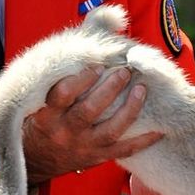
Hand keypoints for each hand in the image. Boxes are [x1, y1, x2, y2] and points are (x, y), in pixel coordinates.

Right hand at [22, 65, 161, 183]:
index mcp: (48, 115)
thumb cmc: (40, 121)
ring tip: (141, 90)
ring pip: (110, 130)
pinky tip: (159, 128)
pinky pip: (124, 150)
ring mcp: (83, 147)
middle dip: (110, 89)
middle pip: (89, 111)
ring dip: (129, 109)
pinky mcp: (97, 157)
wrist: (35, 160)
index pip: (62, 95)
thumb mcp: (37, 102)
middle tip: (125, 71)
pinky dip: (143, 140)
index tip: (96, 65)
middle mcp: (65, 132)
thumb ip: (57, 77)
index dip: (81, 79)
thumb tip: (89, 34)